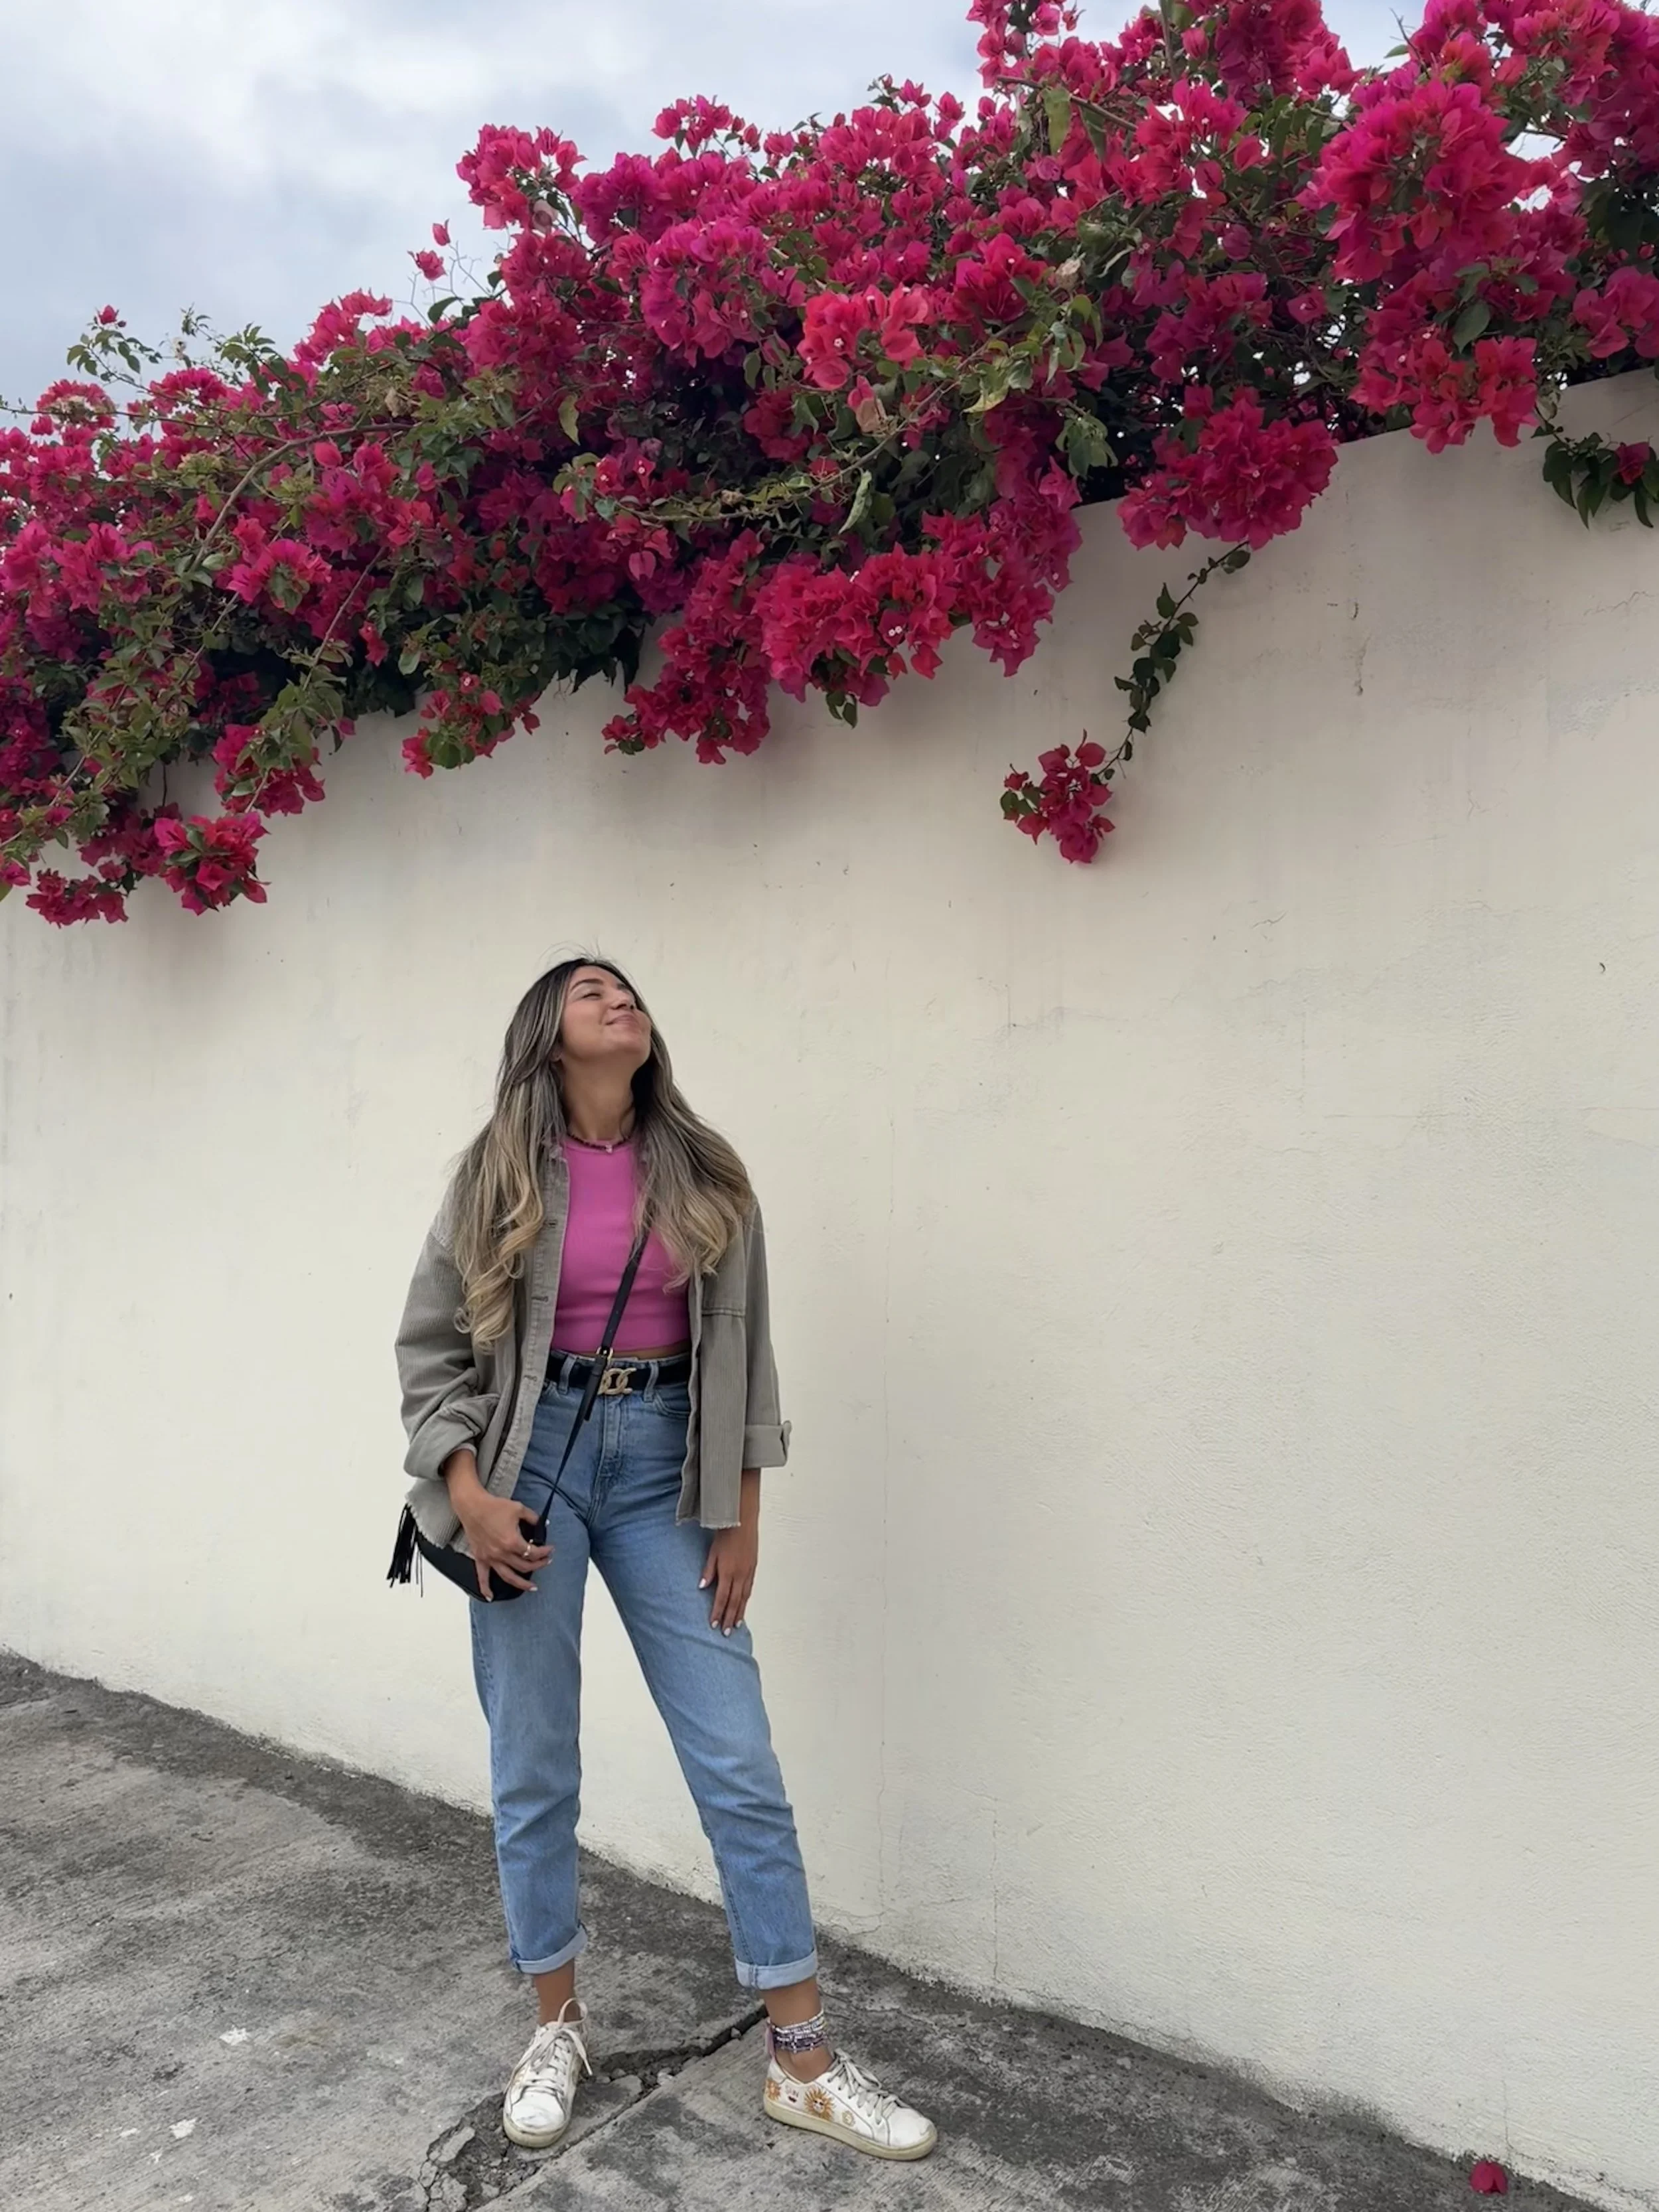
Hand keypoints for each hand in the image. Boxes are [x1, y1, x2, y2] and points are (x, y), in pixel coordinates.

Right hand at [454, 1483, 551, 1600]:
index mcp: (512, 1542)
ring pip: (508, 1577)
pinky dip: (486, 1588)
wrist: (472, 1506)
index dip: (545, 1552)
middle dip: (538, 1565)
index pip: (533, 1552)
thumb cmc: (493, 1506)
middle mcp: (502, 1553)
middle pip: (524, 1566)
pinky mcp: (480, 1558)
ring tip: (532, 1588)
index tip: (550, 1549)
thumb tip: (543, 1523)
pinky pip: (482, 1577)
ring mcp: (490, 1558)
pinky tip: (490, 1597)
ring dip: (521, 1584)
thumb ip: (533, 1518)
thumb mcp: (519, 1509)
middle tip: (545, 1562)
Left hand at [700, 1470, 759, 1633]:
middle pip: (735, 1602)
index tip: (714, 1625)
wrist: (742, 1519)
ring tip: (737, 1626)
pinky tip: (744, 1605)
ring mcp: (749, 1571)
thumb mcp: (712, 1552)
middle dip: (730, 1618)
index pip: (722, 1598)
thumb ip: (708, 1571)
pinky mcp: (754, 1567)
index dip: (718, 1613)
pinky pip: (750, 1588)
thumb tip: (702, 1587)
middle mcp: (740, 1575)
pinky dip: (746, 1599)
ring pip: (744, 1597)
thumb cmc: (725, 1534)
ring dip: (740, 1612)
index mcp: (728, 1572)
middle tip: (727, 1634)